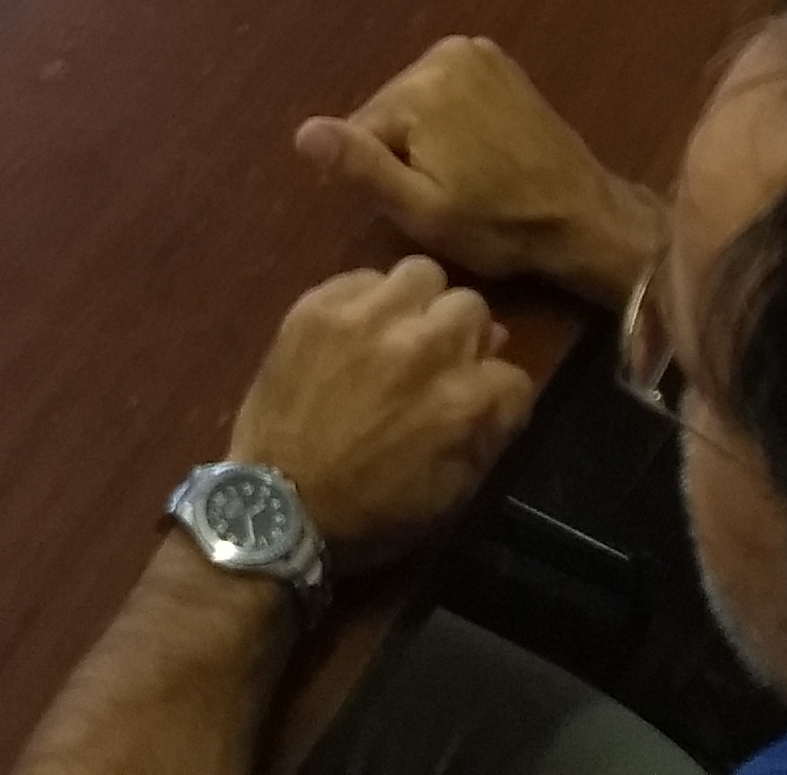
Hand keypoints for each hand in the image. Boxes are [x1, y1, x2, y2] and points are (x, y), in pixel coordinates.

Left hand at [226, 258, 534, 564]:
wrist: (273, 504)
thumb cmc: (368, 513)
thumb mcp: (449, 495)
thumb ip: (486, 431)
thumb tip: (496, 372)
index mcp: (460, 402)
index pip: (513, 374)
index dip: (495, 392)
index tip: (474, 402)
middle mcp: (423, 348)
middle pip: (473, 307)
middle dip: (462, 337)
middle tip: (434, 362)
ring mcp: (368, 319)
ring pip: (423, 274)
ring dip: (419, 305)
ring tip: (398, 333)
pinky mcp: (319, 305)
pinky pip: (364, 277)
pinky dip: (367, 301)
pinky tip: (354, 333)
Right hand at [297, 37, 662, 302]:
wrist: (582, 215)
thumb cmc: (497, 224)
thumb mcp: (421, 209)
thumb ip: (361, 166)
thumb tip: (303, 132)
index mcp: (420, 85)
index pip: (360, 130)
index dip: (380, 175)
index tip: (415, 205)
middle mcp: (445, 52)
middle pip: (389, 110)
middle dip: (403, 152)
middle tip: (444, 196)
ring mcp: (477, 51)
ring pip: (416, 101)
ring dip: (427, 138)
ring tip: (465, 177)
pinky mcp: (499, 62)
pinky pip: (448, 91)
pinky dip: (452, 120)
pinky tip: (480, 153)